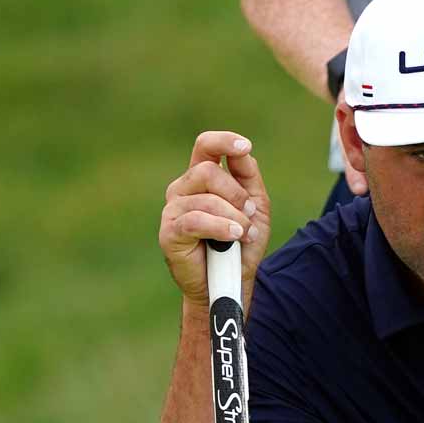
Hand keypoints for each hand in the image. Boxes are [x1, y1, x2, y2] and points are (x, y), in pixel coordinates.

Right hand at [159, 132, 270, 303]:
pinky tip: (234, 238)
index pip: (206, 146)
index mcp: (202, 178)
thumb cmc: (240, 244)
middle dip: (236, 194)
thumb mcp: (254, 206)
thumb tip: (243, 152)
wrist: (231, 281)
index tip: (244, 147)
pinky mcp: (169, 233)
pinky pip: (196, 221)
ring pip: (206, 199)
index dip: (224, 141)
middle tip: (247, 214)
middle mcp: (183, 189)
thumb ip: (248, 177)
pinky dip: (221, 228)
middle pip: (208, 171)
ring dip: (234, 219)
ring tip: (243, 235)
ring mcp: (173, 210)